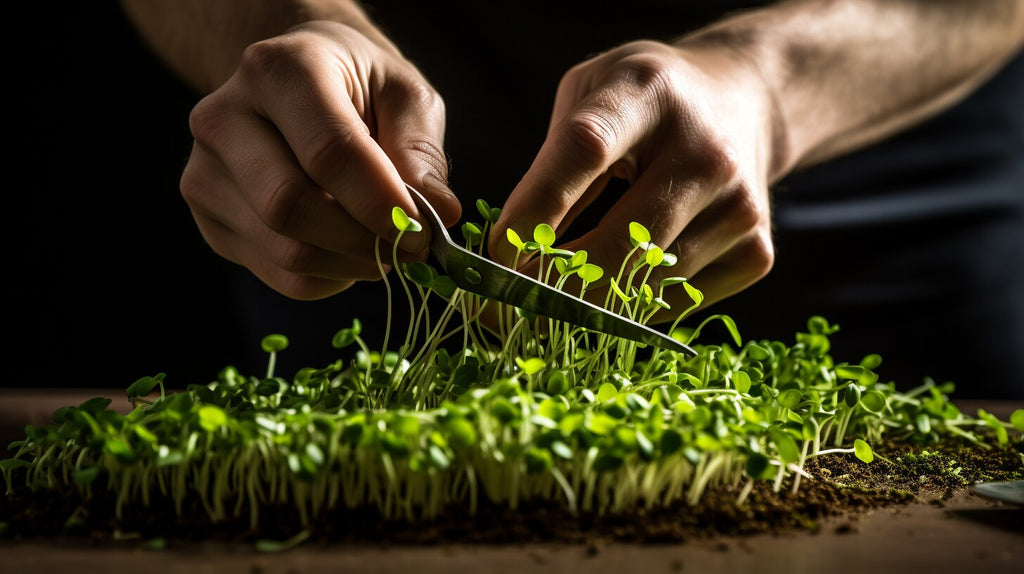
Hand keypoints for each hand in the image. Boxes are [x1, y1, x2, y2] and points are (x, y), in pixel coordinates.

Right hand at [180, 21, 459, 299]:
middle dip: (364, 240)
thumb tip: (439, 213)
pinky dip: (329, 277)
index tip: (423, 229)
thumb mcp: (405, 95)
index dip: (380, 201)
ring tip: (387, 246)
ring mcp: (205, 173)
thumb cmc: (358, 87)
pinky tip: (349, 251)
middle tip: (412, 247)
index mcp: (278, 70)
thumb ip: (421, 152)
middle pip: (290, 205)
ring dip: (352, 264)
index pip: (327, 151)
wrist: (296, 84)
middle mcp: (224, 118)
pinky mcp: (209, 220)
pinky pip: (277, 275)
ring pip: (283, 250)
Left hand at [489, 40, 779, 321]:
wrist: (743, 101)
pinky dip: (632, 308)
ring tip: (550, 296)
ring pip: (643, 288)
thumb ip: (552, 164)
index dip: (534, 210)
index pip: (585, 152)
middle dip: (552, 286)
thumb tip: (513, 255)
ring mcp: (739, 205)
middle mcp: (705, 150)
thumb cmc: (642, 103)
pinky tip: (617, 282)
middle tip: (505, 304)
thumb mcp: (589, 97)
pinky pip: (674, 305)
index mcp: (647, 94)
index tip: (495, 253)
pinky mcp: (757, 251)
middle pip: (620, 244)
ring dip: (585, 304)